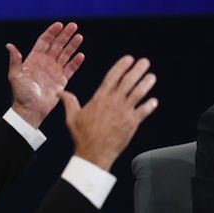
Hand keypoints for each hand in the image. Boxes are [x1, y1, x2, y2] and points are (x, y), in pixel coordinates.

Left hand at [6, 21, 84, 127]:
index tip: (59, 24)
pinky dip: (76, 62)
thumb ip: (15, 60)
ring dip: (72, 46)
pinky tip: (81, 55)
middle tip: (73, 26)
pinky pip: (70, 69)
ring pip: (65, 55)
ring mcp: (54, 71)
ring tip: (79, 37)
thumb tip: (9, 45)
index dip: (51, 32)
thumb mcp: (15, 76)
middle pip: (57, 45)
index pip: (44, 42)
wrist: (30, 110)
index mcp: (34, 59)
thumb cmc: (21, 94)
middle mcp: (45, 63)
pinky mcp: (61, 81)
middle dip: (65, 35)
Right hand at [58, 56, 157, 170]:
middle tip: (145, 62)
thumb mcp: (72, 117)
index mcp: (100, 98)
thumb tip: (59, 93)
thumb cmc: (83, 136)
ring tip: (151, 77)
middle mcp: (113, 102)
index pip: (112, 76)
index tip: (129, 59)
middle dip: (137, 70)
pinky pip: (144, 111)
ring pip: (138, 93)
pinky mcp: (131, 123)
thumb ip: (69, 102)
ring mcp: (124, 112)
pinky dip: (150, 105)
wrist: (94, 153)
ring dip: (146, 84)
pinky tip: (154, 101)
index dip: (122, 66)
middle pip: (128, 81)